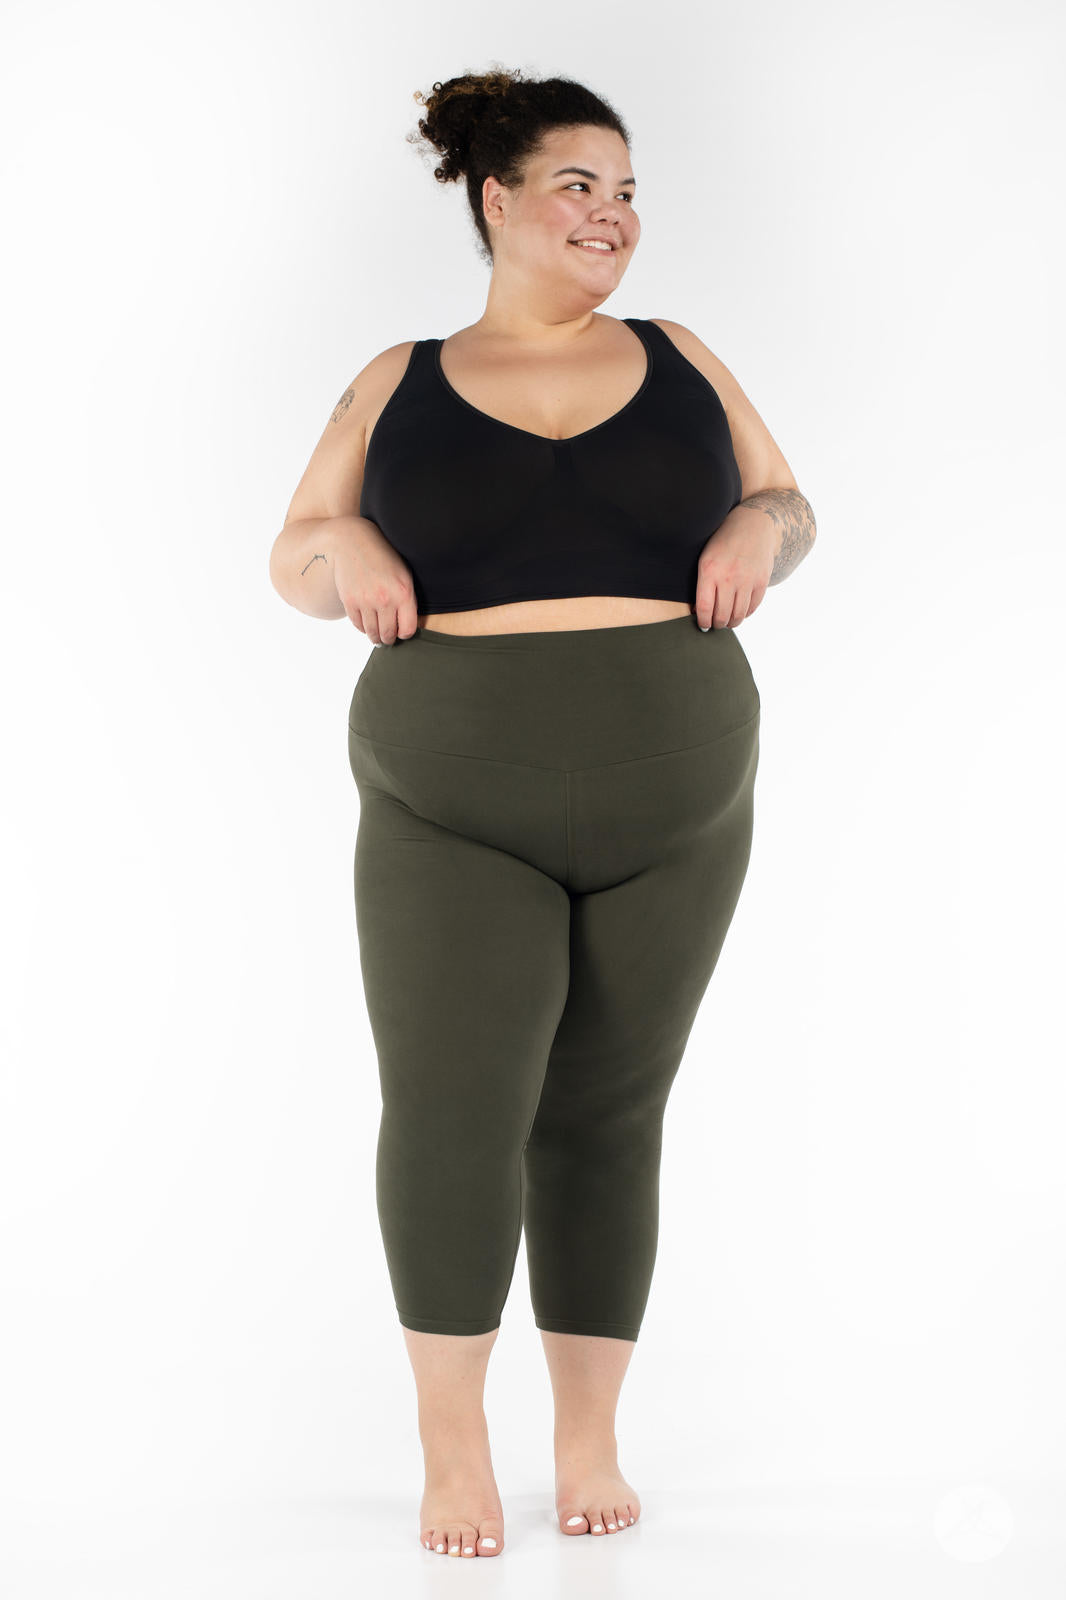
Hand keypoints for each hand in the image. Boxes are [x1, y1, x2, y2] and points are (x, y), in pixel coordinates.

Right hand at [332, 517, 418, 645]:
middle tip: (388, 638)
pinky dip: (363, 627)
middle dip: (389, 639)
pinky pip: (358, 625)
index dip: (405, 634)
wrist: (354, 542)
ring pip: (372, 633)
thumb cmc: (384, 559)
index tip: (402, 631)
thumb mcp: (404, 575)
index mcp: (403, 593)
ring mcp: (365, 601)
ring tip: (378, 635)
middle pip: (388, 635)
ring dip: (375, 637)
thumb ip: (407, 600)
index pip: (407, 630)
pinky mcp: (349, 601)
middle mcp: (385, 599)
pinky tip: (366, 623)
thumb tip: (404, 628)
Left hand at [694, 505, 779, 628]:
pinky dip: (745, 613)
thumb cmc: (723, 541)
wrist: (752, 523)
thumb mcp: (705, 557)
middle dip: (717, 624)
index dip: (703, 621)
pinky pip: (753, 607)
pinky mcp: (761, 580)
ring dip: (731, 623)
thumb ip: (702, 583)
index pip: (704, 608)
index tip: (703, 625)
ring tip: (727, 621)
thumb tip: (698, 612)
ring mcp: (747, 579)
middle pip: (721, 615)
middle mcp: (728, 577)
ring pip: (738, 615)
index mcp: (709, 571)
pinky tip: (740, 611)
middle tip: (715, 624)